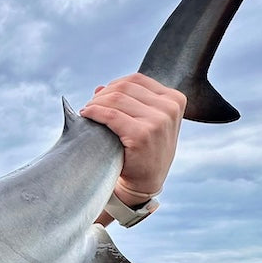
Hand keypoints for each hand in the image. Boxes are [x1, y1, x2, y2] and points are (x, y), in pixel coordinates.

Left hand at [79, 74, 186, 206]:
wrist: (145, 182)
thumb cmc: (143, 150)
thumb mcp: (145, 122)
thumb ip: (129, 102)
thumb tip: (99, 88)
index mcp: (175, 99)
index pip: (136, 80)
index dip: (113, 86)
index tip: (100, 98)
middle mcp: (170, 108)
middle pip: (124, 87)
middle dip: (102, 95)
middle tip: (90, 106)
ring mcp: (158, 121)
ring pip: (116, 99)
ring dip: (95, 103)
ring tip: (87, 112)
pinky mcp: (142, 135)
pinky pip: (111, 115)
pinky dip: (94, 113)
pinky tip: (86, 116)